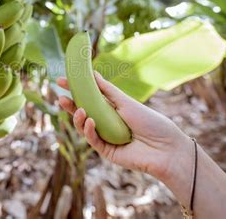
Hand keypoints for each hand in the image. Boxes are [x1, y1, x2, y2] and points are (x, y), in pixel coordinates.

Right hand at [57, 72, 191, 180]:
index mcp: (111, 108)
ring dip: (78, 118)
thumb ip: (107, 90)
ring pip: (84, 127)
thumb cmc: (150, 122)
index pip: (89, 98)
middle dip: (70, 105)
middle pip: (83, 112)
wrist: (165, 147)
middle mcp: (106, 122)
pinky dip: (88, 130)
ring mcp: (105, 137)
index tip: (61, 80)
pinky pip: (92, 140)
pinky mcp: (106, 151)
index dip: (75, 90)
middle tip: (60, 97)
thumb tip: (92, 73)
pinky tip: (89, 121)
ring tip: (78, 110)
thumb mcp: (126, 102)